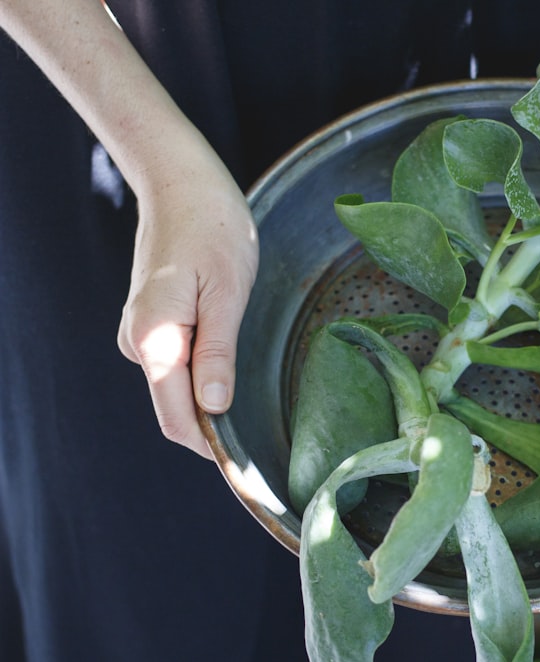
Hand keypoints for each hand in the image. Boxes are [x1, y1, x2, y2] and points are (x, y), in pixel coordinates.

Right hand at [117, 155, 257, 456]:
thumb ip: (217, 352)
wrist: (181, 181)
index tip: (249, 469)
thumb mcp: (227, 290)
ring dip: (211, 403)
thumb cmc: (211, 227)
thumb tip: (214, 409)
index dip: (211, 447)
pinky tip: (234, 378)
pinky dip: (204, 381)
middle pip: (175, 409)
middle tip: (267, 442)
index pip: (176, 417)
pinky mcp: (155, 325)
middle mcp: (140, 342)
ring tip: (257, 409)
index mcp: (154, 337)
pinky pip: (179, 369)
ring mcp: (143, 335)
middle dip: (215, 429)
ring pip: (178, 390)